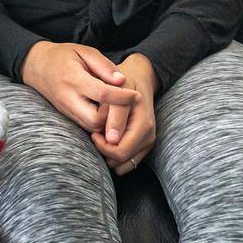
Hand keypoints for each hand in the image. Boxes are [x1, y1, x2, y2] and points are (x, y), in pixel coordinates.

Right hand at [20, 41, 137, 134]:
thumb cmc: (62, 56)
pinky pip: (85, 126)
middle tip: (122, 105)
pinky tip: (106, 111)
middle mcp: (69, 99)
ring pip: (91, 127)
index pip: (102, 94)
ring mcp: (66, 110)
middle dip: (113, 117)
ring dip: (107, 122)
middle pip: (95, 120)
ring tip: (116, 108)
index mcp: (74, 79)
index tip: (136, 95)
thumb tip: (121, 80)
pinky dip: (99, 122)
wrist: (35, 66)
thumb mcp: (84, 51)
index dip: (122, 97)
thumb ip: (103, 65)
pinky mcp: (67, 116)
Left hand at [91, 53, 157, 174]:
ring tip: (101, 137)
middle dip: (105, 151)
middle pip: (121, 161)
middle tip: (95, 135)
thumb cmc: (125, 83)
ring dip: (109, 155)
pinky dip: (115, 156)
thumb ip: (116, 116)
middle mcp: (149, 137)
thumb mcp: (118, 92)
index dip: (102, 146)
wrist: (138, 78)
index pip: (120, 152)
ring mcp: (148, 142)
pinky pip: (127, 161)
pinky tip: (107, 141)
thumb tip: (112, 140)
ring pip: (123, 164)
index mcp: (143, 125)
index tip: (93, 133)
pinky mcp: (144, 145)